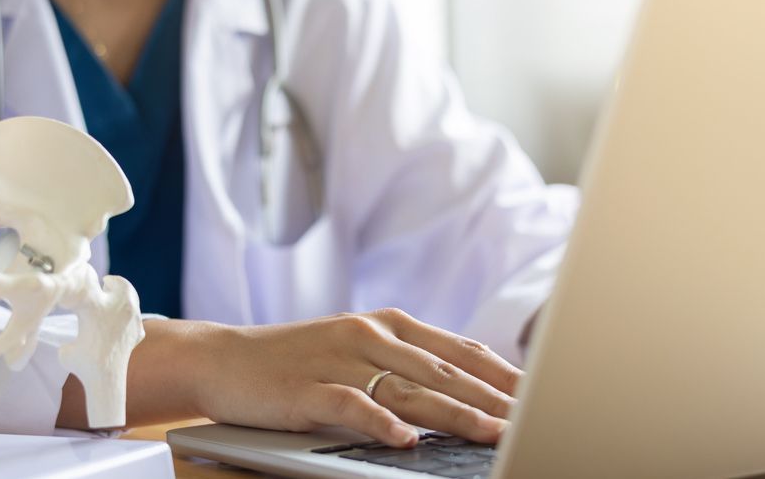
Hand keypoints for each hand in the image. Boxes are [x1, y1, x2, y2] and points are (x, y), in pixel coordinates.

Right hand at [189, 308, 520, 447]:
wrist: (223, 359)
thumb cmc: (296, 360)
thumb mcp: (358, 350)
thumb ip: (407, 364)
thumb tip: (465, 389)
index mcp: (389, 325)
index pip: (460, 350)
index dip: (503, 374)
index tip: (541, 395)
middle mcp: (370, 336)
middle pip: (444, 371)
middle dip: (494, 398)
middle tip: (534, 419)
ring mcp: (339, 360)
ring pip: (409, 389)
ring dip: (455, 412)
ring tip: (493, 434)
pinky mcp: (307, 388)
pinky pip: (350, 406)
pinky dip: (379, 422)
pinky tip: (405, 439)